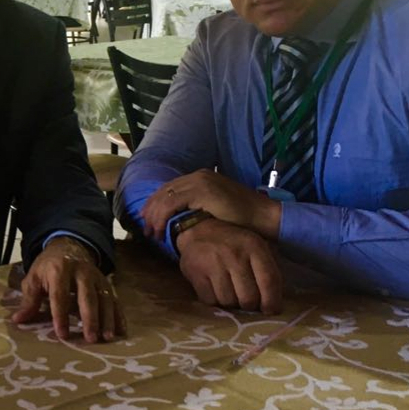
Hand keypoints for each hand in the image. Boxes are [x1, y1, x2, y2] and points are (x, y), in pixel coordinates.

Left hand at [11, 237, 124, 342]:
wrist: (68, 245)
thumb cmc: (48, 267)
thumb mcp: (34, 278)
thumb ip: (29, 300)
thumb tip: (18, 320)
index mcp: (59, 270)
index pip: (60, 295)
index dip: (60, 315)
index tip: (62, 334)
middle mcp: (80, 272)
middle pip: (87, 297)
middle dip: (90, 318)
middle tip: (91, 338)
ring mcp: (96, 277)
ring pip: (104, 298)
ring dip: (107, 319)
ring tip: (107, 337)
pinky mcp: (106, 282)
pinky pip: (114, 299)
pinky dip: (119, 315)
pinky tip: (121, 331)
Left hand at [141, 169, 280, 241]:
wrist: (263, 216)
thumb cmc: (242, 218)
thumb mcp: (214, 208)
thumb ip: (196, 207)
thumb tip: (178, 218)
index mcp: (200, 176)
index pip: (169, 188)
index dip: (155, 204)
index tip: (148, 221)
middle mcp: (198, 175)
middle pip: (164, 191)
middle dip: (151, 211)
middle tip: (146, 230)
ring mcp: (200, 182)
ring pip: (165, 198)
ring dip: (155, 217)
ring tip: (153, 234)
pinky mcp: (202, 192)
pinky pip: (173, 204)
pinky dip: (163, 217)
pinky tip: (162, 230)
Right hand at [177, 219, 282, 313]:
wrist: (197, 230)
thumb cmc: (233, 243)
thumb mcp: (256, 247)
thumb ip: (269, 270)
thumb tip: (275, 304)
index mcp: (254, 247)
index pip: (269, 281)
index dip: (272, 302)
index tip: (271, 311)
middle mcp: (234, 255)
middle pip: (248, 297)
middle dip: (250, 306)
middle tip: (248, 303)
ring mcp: (213, 264)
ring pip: (229, 302)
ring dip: (232, 304)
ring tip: (232, 295)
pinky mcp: (196, 273)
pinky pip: (210, 301)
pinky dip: (215, 302)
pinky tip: (217, 292)